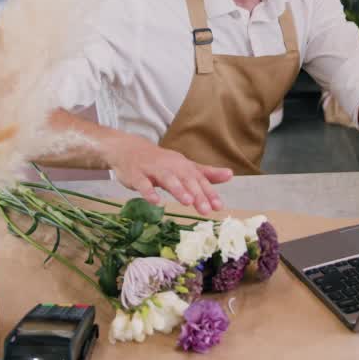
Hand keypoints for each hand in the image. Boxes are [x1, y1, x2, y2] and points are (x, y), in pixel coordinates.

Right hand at [106, 134, 229, 214]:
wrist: (128, 149)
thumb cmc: (159, 162)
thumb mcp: (183, 166)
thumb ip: (205, 172)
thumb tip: (230, 174)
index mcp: (183, 166)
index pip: (199, 179)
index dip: (209, 193)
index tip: (219, 206)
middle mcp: (170, 166)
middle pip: (186, 180)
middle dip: (197, 194)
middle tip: (207, 210)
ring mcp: (152, 170)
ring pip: (167, 179)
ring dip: (177, 189)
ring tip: (188, 201)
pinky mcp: (137, 175)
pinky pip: (143, 183)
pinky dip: (149, 192)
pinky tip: (155, 201)